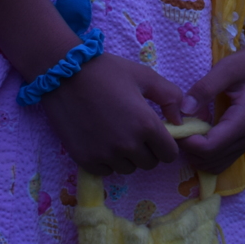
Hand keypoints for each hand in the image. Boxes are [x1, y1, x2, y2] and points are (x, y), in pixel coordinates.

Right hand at [41, 54, 183, 175]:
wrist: (64, 74)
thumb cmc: (107, 71)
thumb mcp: (144, 76)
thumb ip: (170, 96)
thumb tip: (180, 120)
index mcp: (146, 124)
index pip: (169, 154)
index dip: (167, 144)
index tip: (159, 134)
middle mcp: (127, 145)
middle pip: (150, 163)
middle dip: (149, 150)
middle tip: (137, 130)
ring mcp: (105, 155)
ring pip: (128, 168)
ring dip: (128, 156)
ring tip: (118, 132)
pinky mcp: (85, 160)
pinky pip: (107, 171)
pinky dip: (108, 161)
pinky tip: (102, 140)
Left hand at [178, 42, 244, 175]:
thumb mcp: (227, 68)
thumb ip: (205, 88)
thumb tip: (183, 110)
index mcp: (243, 122)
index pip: (209, 148)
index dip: (187, 141)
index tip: (175, 125)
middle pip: (209, 161)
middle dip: (189, 149)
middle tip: (178, 126)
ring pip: (215, 165)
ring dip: (196, 153)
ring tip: (189, 129)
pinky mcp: (244, 141)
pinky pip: (222, 159)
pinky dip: (206, 153)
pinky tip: (200, 132)